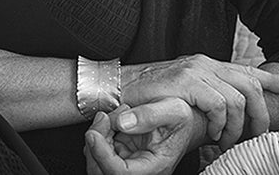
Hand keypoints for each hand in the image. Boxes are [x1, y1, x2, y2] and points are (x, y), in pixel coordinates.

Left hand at [84, 99, 200, 174]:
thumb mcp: (174, 110)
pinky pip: (98, 152)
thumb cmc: (182, 121)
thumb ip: (150, 115)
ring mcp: (127, 166)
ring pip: (96, 162)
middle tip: (104, 117)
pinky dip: (100, 134)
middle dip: (96, 142)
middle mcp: (138, 172)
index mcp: (155, 167)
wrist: (185, 122)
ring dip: (97, 136)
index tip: (93, 134)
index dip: (102, 155)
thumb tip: (122, 122)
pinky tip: (113, 120)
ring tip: (114, 115)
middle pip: (101, 170)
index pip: (120, 172)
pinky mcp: (119, 157)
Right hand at [121, 55, 278, 147]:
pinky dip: (220, 123)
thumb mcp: (182, 96)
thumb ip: (204, 98)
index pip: (247, 70)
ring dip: (237, 126)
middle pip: (250, 85)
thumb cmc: (145, 100)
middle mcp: (205, 64)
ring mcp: (195, 71)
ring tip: (227, 142)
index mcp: (207, 66)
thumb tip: (228, 115)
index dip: (272, 79)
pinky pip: (218, 103)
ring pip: (237, 98)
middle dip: (260, 114)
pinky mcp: (184, 82)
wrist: (112, 92)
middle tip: (256, 136)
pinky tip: (213, 136)